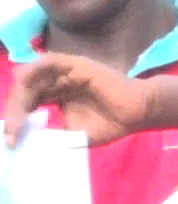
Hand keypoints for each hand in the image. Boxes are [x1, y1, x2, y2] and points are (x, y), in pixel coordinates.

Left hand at [3, 53, 154, 147]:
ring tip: (16, 118)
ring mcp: (66, 72)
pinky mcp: (76, 65)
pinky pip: (49, 62)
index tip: (11, 141)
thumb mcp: (71, 134)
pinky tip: (23, 81)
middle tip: (12, 133)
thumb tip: (24, 138)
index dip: (15, 120)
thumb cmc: (110, 123)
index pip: (26, 103)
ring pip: (33, 78)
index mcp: (56, 96)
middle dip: (15, 112)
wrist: (138, 114)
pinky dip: (33, 69)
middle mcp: (58, 82)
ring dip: (20, 96)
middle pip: (26, 91)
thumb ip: (50, 133)